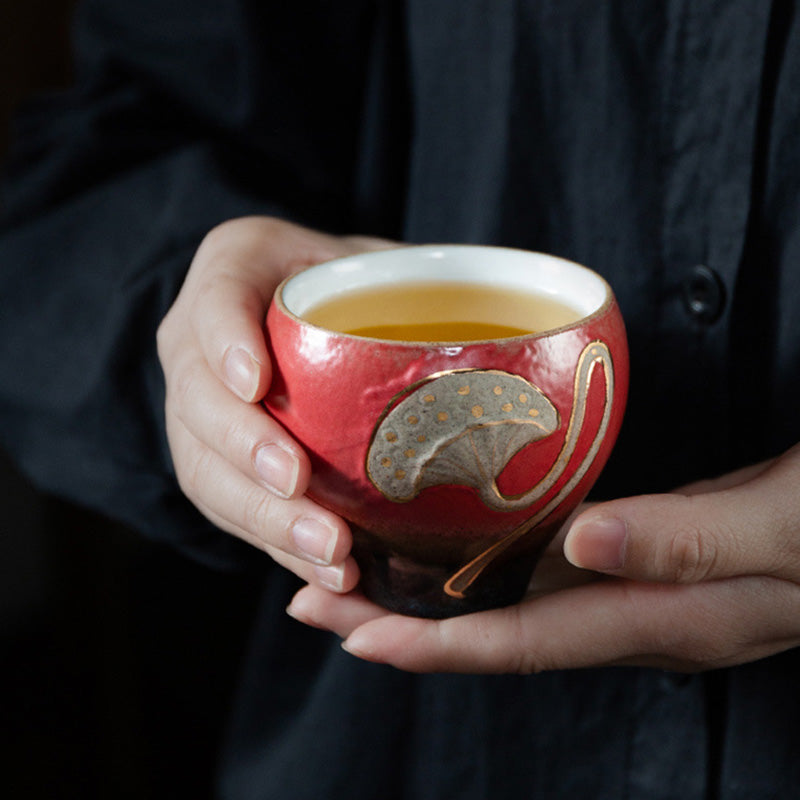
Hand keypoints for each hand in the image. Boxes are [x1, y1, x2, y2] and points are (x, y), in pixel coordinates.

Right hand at [157, 216, 390, 590]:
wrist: (319, 319)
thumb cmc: (363, 286)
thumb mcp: (389, 261)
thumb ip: (426, 281)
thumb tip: (519, 333)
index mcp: (236, 267)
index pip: (216, 299)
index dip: (226, 341)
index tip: (256, 383)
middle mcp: (199, 341)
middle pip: (197, 401)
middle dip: (245, 448)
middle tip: (298, 484)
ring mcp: (199, 407)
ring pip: (205, 470)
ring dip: (263, 518)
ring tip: (329, 554)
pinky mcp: (215, 462)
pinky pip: (229, 510)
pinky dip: (277, 545)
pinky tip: (326, 571)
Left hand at [287, 445, 799, 671]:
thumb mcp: (780, 530)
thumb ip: (687, 541)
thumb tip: (580, 544)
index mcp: (658, 619)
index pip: (523, 644)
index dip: (435, 646)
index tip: (353, 634)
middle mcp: (630, 616)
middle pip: (495, 633)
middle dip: (402, 626)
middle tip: (319, 599)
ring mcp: (631, 591)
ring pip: (509, 605)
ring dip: (430, 595)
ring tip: (357, 573)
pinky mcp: (636, 560)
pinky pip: (539, 574)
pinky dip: (481, 566)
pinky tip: (449, 542)